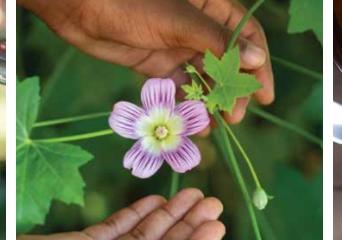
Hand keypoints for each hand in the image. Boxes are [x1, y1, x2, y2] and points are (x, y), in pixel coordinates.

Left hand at [20, 0, 273, 122]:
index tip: (264, 95)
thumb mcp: (179, 21)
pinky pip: (179, 86)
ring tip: (215, 125)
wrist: (77, 7)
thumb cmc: (131, 2)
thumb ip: (218, 42)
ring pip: (204, 77)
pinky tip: (194, 124)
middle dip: (233, 90)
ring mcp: (176, 45)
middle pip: (227, 62)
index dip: (258, 64)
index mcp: (210, 6)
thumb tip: (256, 62)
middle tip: (235, 117)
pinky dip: (187, 104)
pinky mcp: (155, 63)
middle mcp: (197, 26)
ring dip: (211, 101)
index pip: (246, 36)